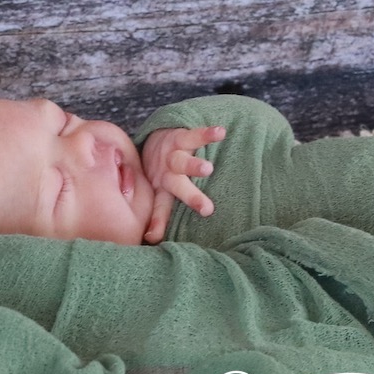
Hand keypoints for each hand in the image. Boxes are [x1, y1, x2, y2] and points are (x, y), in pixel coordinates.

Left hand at [140, 125, 224, 242]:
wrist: (154, 137)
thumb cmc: (161, 172)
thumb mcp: (158, 192)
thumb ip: (159, 215)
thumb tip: (152, 242)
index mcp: (161, 189)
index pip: (161, 208)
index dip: (157, 223)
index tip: (153, 237)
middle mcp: (166, 174)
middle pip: (178, 187)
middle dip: (190, 197)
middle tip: (206, 209)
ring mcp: (173, 156)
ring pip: (183, 162)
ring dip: (193, 166)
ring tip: (207, 170)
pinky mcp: (180, 137)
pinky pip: (194, 135)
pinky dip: (207, 134)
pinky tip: (221, 132)